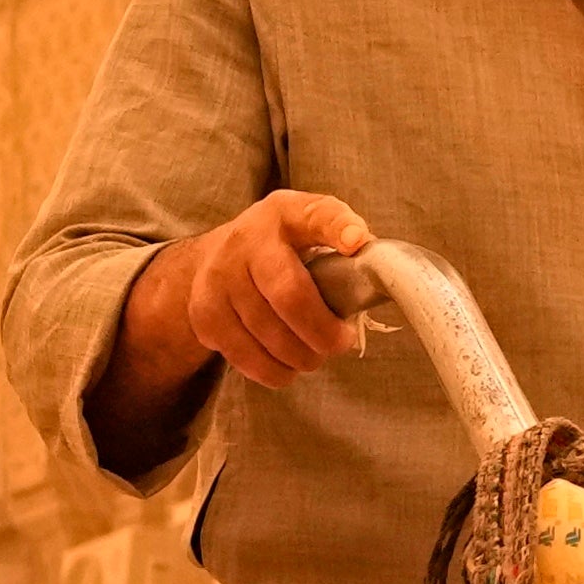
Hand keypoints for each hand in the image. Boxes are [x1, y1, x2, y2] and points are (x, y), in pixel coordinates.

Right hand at [155, 190, 380, 393]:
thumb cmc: (280, 249)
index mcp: (287, 214)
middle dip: (322, 331)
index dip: (338, 227)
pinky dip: (272, 370)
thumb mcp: (310, 228)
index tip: (356, 242)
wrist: (213, 260)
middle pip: (290, 294)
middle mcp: (247, 240)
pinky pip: (244, 354)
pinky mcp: (203, 312)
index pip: (317, 214)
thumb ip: (343, 241)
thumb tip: (380, 272)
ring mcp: (219, 276)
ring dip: (300, 356)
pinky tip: (285, 366)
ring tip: (313, 357)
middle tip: (339, 344)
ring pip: (267, 332)